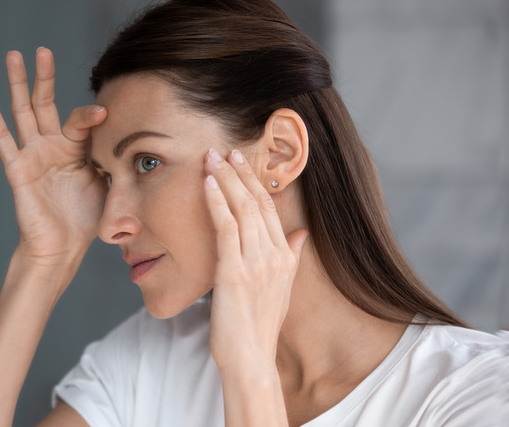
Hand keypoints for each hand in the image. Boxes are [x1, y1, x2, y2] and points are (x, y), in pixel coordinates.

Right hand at [0, 48, 106, 266]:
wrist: (63, 248)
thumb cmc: (86, 220)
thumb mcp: (109, 185)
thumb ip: (115, 162)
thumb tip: (138, 146)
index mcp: (76, 149)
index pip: (81, 120)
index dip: (91, 115)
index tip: (105, 113)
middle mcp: (53, 146)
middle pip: (46, 103)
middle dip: (44, 77)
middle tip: (42, 50)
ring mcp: (33, 155)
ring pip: (23, 112)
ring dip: (17, 84)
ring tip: (13, 56)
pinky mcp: (18, 168)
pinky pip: (3, 139)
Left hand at [202, 148, 307, 369]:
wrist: (251, 358)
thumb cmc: (259, 326)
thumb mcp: (282, 288)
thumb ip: (292, 257)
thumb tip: (301, 233)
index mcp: (284, 257)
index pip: (269, 208)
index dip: (254, 181)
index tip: (240, 161)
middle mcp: (273, 255)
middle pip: (256, 202)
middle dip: (239, 173)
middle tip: (223, 149)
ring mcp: (255, 262)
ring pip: (241, 209)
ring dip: (225, 179)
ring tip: (211, 157)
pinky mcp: (234, 272)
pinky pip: (225, 228)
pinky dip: (216, 202)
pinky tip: (207, 184)